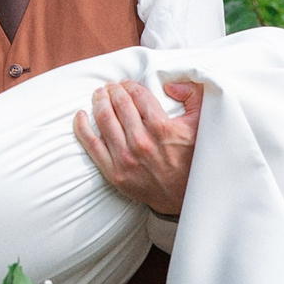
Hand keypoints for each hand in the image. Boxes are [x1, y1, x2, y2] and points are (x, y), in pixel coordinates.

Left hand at [74, 79, 200, 214]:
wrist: (185, 198)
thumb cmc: (194, 158)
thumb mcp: (203, 123)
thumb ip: (193, 95)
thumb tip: (169, 84)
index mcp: (162, 128)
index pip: (138, 95)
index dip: (131, 86)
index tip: (128, 84)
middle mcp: (141, 142)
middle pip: (119, 104)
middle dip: (114, 91)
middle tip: (112, 87)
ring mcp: (126, 159)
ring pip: (104, 120)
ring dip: (99, 102)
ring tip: (99, 95)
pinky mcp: (114, 173)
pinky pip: (91, 145)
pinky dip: (82, 127)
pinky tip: (80, 115)